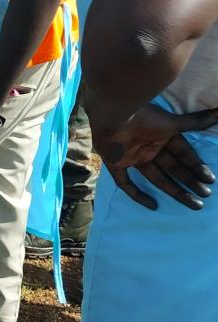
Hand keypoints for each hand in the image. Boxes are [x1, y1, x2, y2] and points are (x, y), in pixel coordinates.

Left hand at [95, 104, 217, 209]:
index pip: (183, 155)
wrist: (113, 115)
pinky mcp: (116, 163)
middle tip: (206, 195)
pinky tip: (152, 206)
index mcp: (162, 136)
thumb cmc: (144, 117)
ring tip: (194, 204)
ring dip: (173, 190)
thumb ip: (196, 122)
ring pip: (155, 178)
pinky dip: (136, 194)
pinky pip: (124, 182)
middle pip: (172, 168)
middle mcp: (148, 147)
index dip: (196, 167)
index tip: (210, 180)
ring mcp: (132, 156)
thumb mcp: (173, 123)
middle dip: (189, 181)